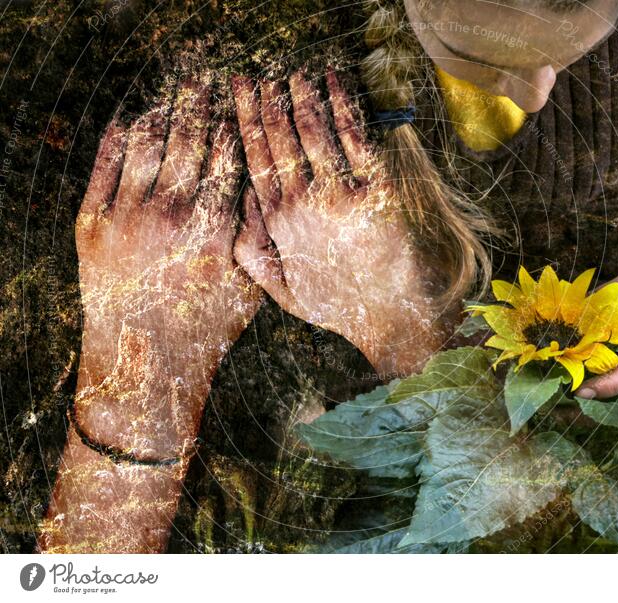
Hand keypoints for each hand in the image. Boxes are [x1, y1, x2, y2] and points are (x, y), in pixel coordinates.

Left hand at [40, 79, 262, 552]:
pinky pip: (106, 165)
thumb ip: (258, 236)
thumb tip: (266, 192)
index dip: (234, 124)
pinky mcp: (93, 223)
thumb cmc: (208, 328)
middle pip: (189, 140)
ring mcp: (128, 214)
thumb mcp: (252, 286)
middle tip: (206, 80)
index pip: (228, 156)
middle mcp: (172, 212)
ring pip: (148, 144)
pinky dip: (119, 137)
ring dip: (163, 112)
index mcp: (216, 225)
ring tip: (174, 92)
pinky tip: (130, 119)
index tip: (240, 103)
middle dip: (200, 105)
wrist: (145, 363)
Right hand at [232, 69, 447, 376]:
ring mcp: (339, 194)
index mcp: (278, 223)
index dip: (246, 122)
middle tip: (257, 77)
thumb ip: (252, 252)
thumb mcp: (281, 291)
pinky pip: (354, 137)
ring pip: (312, 132)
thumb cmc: (336, 306)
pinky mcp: (375, 190)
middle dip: (265, 103)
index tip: (239, 97)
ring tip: (293, 75)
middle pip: (278, 139)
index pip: (255, 160)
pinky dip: (342, 104)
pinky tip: (334, 81)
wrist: (388, 318)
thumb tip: (243, 203)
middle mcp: (303, 202)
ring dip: (300, 97)